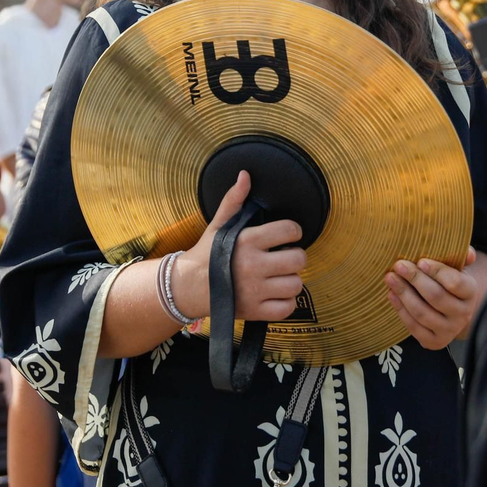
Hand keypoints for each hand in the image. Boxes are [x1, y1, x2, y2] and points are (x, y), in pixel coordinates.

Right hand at [174, 171, 306, 322]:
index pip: (290, 230)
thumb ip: (235, 200)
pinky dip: (287, 302)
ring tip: (281, 276)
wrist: (188, 287)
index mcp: (248, 241)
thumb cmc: (207, 254)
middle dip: (296, 256)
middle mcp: (254, 265)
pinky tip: (278, 294)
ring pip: (296, 284)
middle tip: (286, 257)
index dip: (293, 231)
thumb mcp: (219, 224)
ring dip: (292, 280)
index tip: (288, 236)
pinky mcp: (255, 311)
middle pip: (299, 259)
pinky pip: (287, 308)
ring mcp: (255, 290)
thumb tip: (245, 175)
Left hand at [384, 247, 482, 349]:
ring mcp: (449, 330)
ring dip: (404, 293)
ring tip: (390, 278)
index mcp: (470, 293)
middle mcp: (463, 314)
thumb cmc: (449, 282)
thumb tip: (468, 253)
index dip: (437, 271)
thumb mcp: (457, 268)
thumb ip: (461, 257)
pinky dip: (400, 309)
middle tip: (399, 265)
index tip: (420, 261)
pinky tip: (391, 294)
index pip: (454, 282)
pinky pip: (414, 326)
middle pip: (436, 296)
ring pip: (422, 312)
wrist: (449, 311)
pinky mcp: (434, 342)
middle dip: (415, 279)